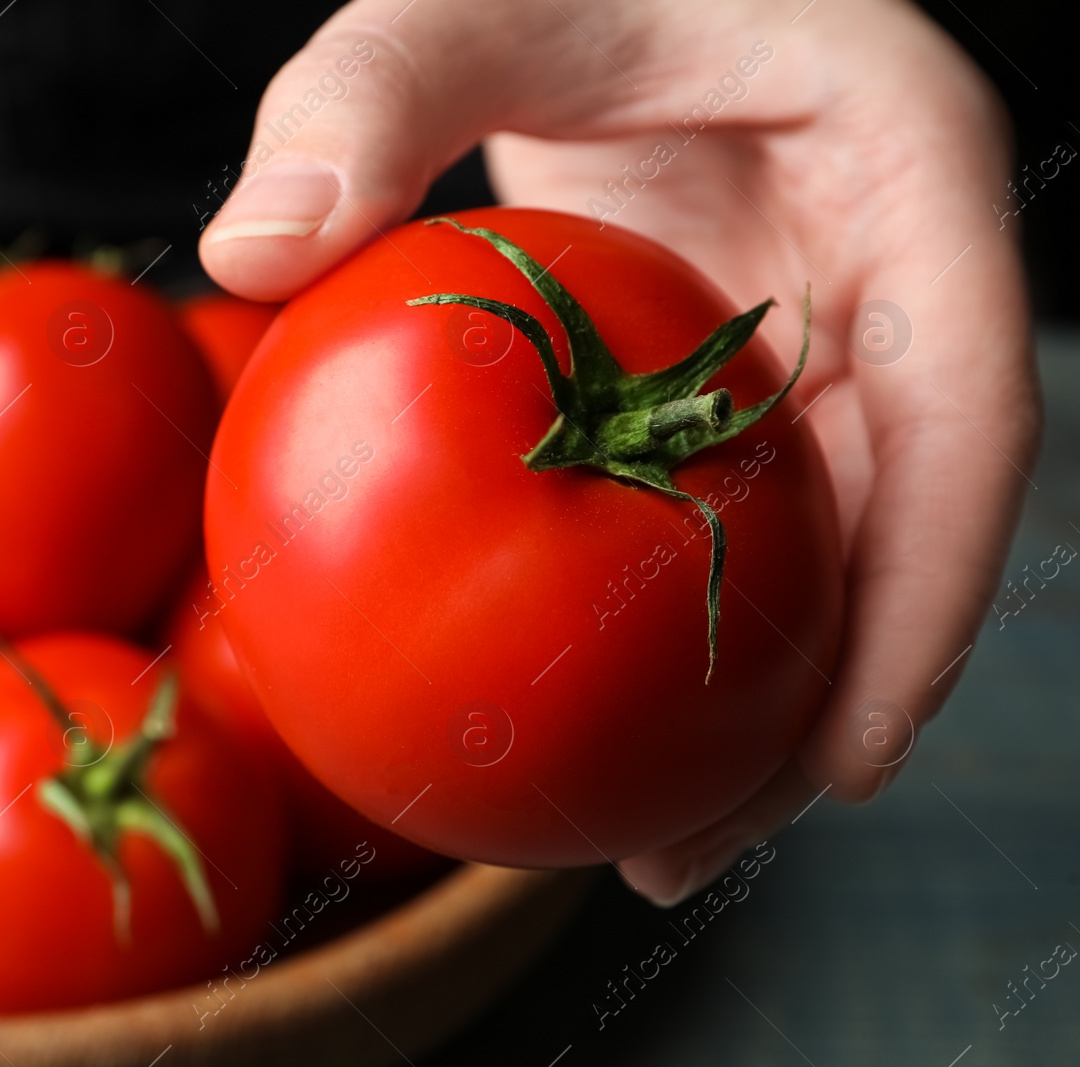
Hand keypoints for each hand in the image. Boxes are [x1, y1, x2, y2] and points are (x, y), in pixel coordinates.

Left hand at [201, 0, 1038, 901]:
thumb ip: (366, 97)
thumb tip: (248, 252)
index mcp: (905, 162)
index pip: (966, 410)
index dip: (924, 600)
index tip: (842, 759)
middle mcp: (892, 258)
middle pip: (900, 521)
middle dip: (818, 702)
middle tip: (689, 849)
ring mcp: (820, 312)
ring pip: (824, 536)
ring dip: (747, 692)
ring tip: (642, 837)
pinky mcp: (737, 349)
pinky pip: (734, 499)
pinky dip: (679, 608)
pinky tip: (591, 705)